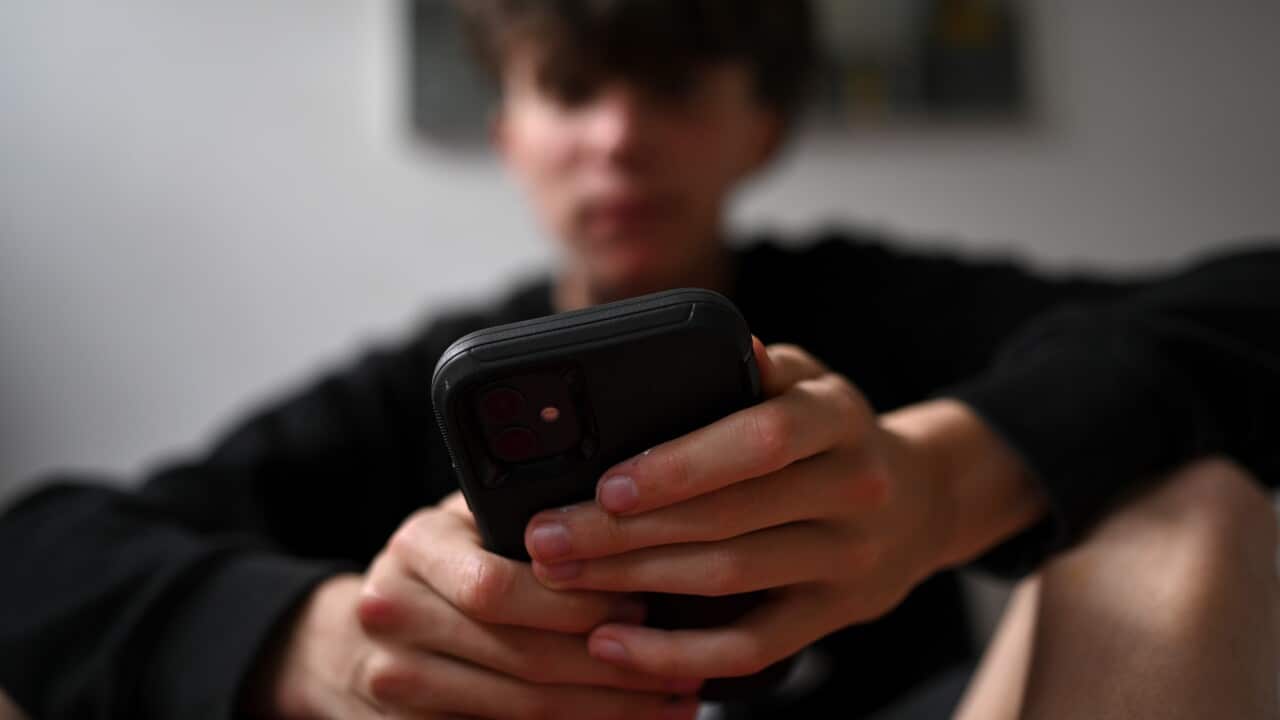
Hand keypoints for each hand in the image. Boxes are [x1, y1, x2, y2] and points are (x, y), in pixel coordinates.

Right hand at [249, 492, 701, 718]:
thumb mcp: (465, 526)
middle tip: (678, 665)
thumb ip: (524, 520)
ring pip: (519, 706)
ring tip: (670, 702)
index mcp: (416, 547)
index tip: (641, 604)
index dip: (577, 603)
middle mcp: (393, 612)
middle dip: (610, 666)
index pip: (499, 585)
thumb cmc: (437, 569)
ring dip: (605, 710)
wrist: (344, 642)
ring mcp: (394, 680)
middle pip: (519, 654)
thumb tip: (630, 525)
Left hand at [521, 339, 1039, 680]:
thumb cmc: (832, 434)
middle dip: (625, 531)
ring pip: (731, 578)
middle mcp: (853, 489)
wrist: (921, 502)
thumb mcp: (809, 381)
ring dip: (636, 582)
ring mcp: (847, 559)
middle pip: (730, 517)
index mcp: (838, 418)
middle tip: (549, 537)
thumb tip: (714, 347)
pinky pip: (753, 647)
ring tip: (562, 578)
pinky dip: (679, 654)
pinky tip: (615, 646)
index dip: (683, 465)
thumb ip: (757, 369)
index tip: (606, 484)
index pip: (762, 441)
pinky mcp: (833, 616)